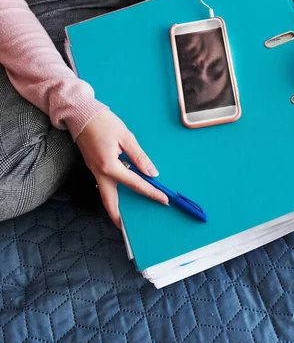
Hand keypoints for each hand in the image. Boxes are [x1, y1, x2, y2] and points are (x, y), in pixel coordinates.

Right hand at [76, 110, 168, 227]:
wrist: (81, 114)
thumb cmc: (103, 122)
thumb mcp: (125, 136)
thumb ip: (139, 156)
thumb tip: (151, 172)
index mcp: (109, 166)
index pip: (135, 184)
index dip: (151, 192)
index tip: (163, 199)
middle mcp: (100, 173)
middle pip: (110, 202)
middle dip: (119, 218)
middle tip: (131, 227)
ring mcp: (94, 171)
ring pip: (105, 196)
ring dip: (115, 207)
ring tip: (128, 214)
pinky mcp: (93, 167)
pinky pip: (103, 185)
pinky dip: (113, 193)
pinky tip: (123, 192)